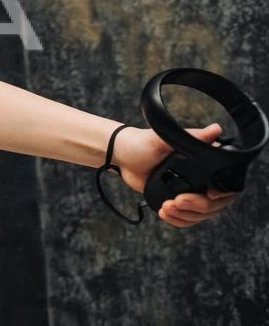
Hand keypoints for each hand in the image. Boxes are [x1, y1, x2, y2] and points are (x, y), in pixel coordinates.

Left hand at [113, 123, 238, 226]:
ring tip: (166, 207)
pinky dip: (179, 220)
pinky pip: (188, 219)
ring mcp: (192, 192)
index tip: (208, 194)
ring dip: (186, 216)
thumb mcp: (164, 138)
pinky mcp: (179, 201)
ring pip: (202, 215)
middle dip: (198, 206)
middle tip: (177, 201)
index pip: (227, 183)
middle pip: (215, 204)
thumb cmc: (143, 143)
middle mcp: (203, 178)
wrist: (122, 157)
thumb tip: (215, 129)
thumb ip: (192, 136)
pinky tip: (166, 213)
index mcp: (205, 161)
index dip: (223, 193)